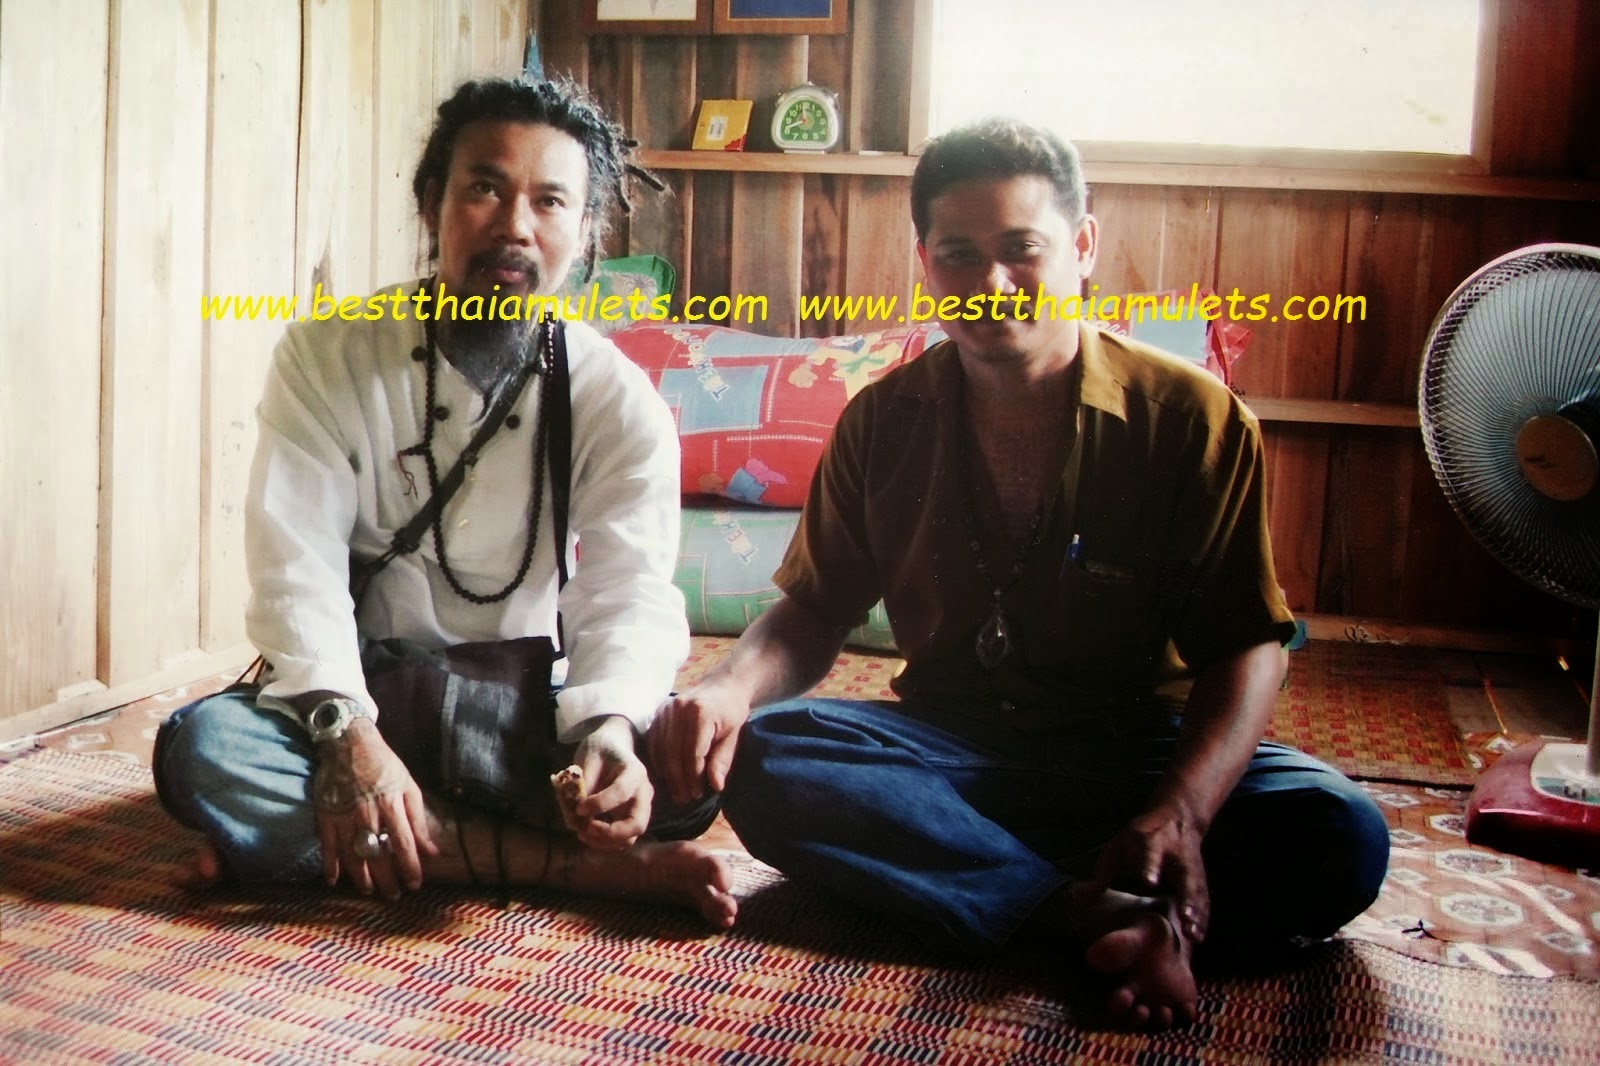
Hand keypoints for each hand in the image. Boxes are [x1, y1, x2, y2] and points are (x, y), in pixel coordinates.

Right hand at [311, 718, 437, 898]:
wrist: (348, 743)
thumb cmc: (384, 765)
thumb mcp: (408, 786)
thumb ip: (419, 820)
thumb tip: (431, 850)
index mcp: (391, 804)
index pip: (403, 844)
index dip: (410, 867)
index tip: (415, 883)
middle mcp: (367, 813)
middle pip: (378, 855)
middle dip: (387, 879)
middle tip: (394, 896)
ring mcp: (344, 816)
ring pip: (353, 855)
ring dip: (361, 877)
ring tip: (370, 891)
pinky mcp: (325, 815)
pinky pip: (328, 846)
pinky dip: (330, 866)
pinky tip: (335, 881)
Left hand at [565, 717, 652, 849]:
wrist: (614, 746)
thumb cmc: (601, 748)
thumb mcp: (588, 757)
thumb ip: (583, 783)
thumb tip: (575, 813)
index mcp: (634, 772)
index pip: (621, 792)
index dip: (599, 804)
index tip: (578, 808)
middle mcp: (643, 794)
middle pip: (637, 825)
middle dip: (609, 834)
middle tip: (585, 829)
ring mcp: (638, 809)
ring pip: (629, 838)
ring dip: (603, 842)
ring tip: (580, 831)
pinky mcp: (628, 818)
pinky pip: (620, 839)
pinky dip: (602, 841)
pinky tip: (584, 830)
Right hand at [646, 685, 750, 806]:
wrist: (724, 686)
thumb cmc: (731, 712)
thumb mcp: (733, 736)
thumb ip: (722, 760)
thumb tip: (715, 786)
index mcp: (700, 713)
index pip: (693, 753)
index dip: (694, 777)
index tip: (697, 794)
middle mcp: (679, 708)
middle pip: (674, 753)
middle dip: (679, 780)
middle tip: (685, 799)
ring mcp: (666, 709)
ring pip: (661, 749)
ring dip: (667, 774)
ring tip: (676, 792)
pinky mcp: (658, 712)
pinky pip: (653, 741)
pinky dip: (658, 761)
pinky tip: (665, 776)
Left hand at [1090, 803, 1210, 943]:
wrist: (1177, 817)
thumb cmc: (1140, 836)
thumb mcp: (1118, 847)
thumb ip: (1102, 873)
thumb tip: (1079, 899)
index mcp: (1152, 842)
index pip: (1151, 855)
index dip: (1150, 868)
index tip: (1149, 882)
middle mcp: (1176, 855)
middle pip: (1184, 877)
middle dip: (1186, 898)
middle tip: (1185, 919)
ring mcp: (1192, 867)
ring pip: (1197, 891)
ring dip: (1197, 914)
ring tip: (1194, 936)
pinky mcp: (1200, 878)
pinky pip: (1203, 900)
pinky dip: (1202, 918)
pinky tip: (1199, 937)